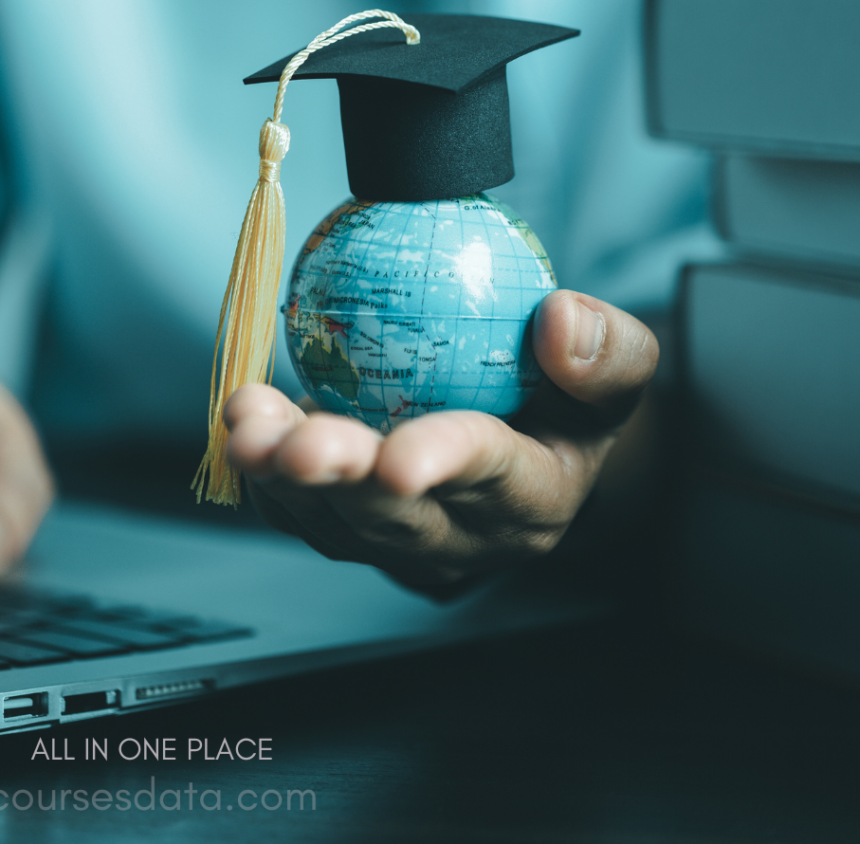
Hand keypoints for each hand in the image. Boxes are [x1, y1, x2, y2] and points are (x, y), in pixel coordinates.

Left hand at [225, 290, 657, 588]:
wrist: (526, 442)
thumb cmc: (568, 400)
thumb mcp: (616, 369)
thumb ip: (608, 351)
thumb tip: (560, 317)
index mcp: (534, 501)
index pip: (493, 480)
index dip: (445, 464)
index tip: (400, 456)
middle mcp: (462, 539)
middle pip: (396, 519)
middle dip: (340, 483)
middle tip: (293, 446)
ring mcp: (398, 543)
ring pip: (333, 521)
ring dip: (281, 476)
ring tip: (247, 424)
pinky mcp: (350, 529)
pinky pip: (297, 510)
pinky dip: (261, 469)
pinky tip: (243, 419)